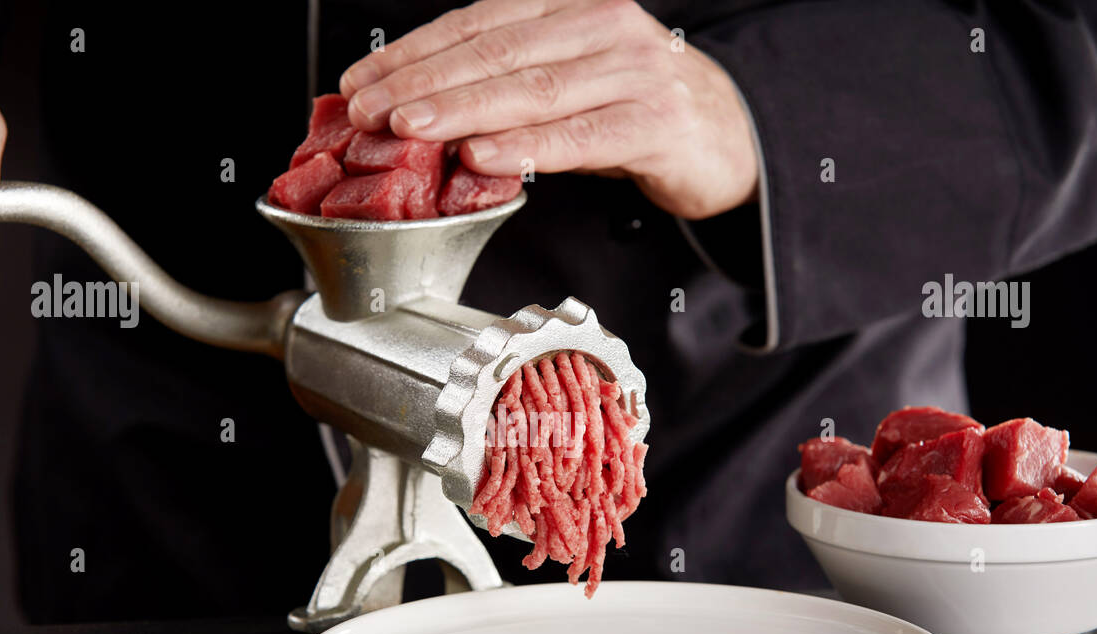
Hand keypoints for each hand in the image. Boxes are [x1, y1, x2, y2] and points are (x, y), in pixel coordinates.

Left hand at [339, 0, 757, 219]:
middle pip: (495, 51)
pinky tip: (484, 155)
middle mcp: (601, 25)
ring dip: (462, 108)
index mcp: (571, 5)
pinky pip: (580, 136)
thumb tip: (422, 111)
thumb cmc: (638, 112)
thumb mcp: (571, 83)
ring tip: (410, 126)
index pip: (477, 22)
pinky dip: (529, 146)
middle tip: (369, 108)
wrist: (733, 138)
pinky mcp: (654, 122)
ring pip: (531, 88)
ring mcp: (631, 70)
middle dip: (423, 81)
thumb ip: (510, 87)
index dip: (415, 52)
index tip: (364, 81)